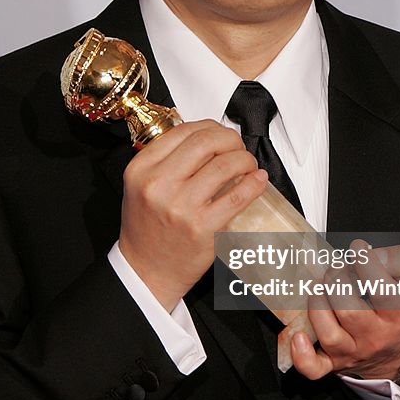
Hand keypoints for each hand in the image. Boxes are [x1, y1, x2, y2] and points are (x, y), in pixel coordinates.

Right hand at [119, 120, 267, 310]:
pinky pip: (238, 196)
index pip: (183, 131)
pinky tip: (257, 180)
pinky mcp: (203, 227)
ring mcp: (182, 206)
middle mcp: (159, 184)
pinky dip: (254, 183)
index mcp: (142, 169)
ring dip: (245, 159)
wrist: (146, 272)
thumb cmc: (147, 229)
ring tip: (248, 166)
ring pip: (225, 164)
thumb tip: (206, 138)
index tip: (220, 135)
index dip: (210, 127)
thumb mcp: (141, 186)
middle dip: (230, 139)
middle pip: (206, 141)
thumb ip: (165, 159)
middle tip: (237, 148)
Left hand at [289, 243, 399, 380]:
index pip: (383, 290)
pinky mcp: (333, 362)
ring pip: (329, 334)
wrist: (395, 346)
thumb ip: (397, 259)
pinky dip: (302, 356)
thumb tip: (368, 254)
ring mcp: (354, 351)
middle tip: (335, 270)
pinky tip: (299, 336)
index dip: (365, 263)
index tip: (358, 250)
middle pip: (350, 312)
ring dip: (317, 305)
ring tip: (319, 289)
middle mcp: (378, 336)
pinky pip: (315, 368)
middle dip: (336, 282)